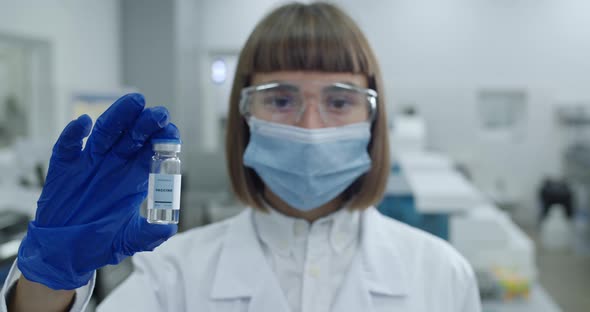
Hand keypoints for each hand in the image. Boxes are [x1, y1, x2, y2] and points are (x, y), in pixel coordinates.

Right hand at [17, 93, 179, 289]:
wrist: (65, 253)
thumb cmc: (99, 242)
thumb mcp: (128, 240)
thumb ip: (149, 233)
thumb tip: (170, 227)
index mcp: (134, 177)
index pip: (151, 150)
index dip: (162, 139)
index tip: (172, 132)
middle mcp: (114, 164)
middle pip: (132, 135)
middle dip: (146, 123)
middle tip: (160, 114)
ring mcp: (89, 163)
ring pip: (105, 132)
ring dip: (118, 116)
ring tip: (134, 102)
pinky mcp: (64, 168)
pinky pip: (68, 146)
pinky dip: (74, 134)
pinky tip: (84, 123)